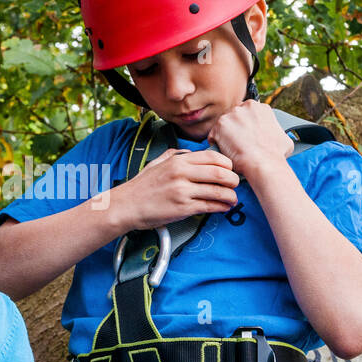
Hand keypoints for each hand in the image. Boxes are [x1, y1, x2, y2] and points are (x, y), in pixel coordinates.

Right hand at [109, 146, 239, 231]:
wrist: (126, 205)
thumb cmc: (141, 186)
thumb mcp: (157, 163)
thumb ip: (175, 155)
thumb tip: (191, 153)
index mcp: (177, 160)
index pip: (213, 156)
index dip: (227, 164)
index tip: (230, 170)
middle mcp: (181, 173)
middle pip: (220, 173)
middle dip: (234, 180)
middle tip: (235, 184)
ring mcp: (182, 191)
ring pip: (218, 191)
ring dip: (231, 196)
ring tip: (233, 199)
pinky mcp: (182, 208)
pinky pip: (209, 206)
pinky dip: (221, 207)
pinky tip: (223, 207)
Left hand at [208, 100, 292, 178]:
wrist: (264, 163)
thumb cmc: (275, 154)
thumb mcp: (283, 138)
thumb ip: (275, 132)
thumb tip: (277, 136)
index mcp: (260, 108)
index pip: (246, 114)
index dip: (246, 126)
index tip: (246, 136)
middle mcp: (245, 107)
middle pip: (234, 117)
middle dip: (234, 129)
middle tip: (238, 143)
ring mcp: (232, 114)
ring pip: (223, 125)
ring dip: (225, 136)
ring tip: (232, 149)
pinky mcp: (220, 125)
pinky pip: (214, 135)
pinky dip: (217, 144)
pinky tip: (225, 152)